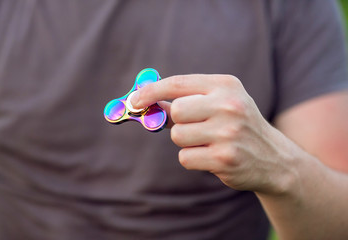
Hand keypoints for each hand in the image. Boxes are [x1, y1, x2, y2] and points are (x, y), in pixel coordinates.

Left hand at [131, 74, 295, 194]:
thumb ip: (188, 100)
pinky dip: (193, 158)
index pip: (178, 83)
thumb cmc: (239, 126)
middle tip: (194, 127)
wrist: (274, 158)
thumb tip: (149, 102)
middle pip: (176, 111)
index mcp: (226, 86)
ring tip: (209, 142)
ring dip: (186, 142)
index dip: (151, 91)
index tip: (135, 100)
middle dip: (178, 122)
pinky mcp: (224, 158)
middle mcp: (229, 105)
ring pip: (178, 136)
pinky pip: (185, 157)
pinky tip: (213, 156)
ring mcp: (228, 133)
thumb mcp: (222, 103)